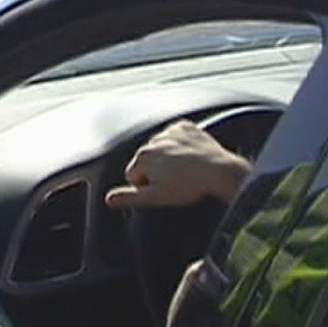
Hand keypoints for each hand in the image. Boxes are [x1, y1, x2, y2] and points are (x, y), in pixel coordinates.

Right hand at [105, 120, 250, 209]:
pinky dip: (180, 144)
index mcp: (142, 157)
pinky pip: (176, 136)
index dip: (147, 186)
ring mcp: (170, 131)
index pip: (133, 175)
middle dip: (156, 171)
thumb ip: (130, 197)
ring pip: (160, 148)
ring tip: (185, 170)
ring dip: (167, 157)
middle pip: (146, 160)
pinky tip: (189, 156)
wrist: (219, 171)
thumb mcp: (156, 197)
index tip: (164, 189)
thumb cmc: (188, 186)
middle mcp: (153, 140)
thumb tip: (109, 199)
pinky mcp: (185, 127)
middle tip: (176, 181)